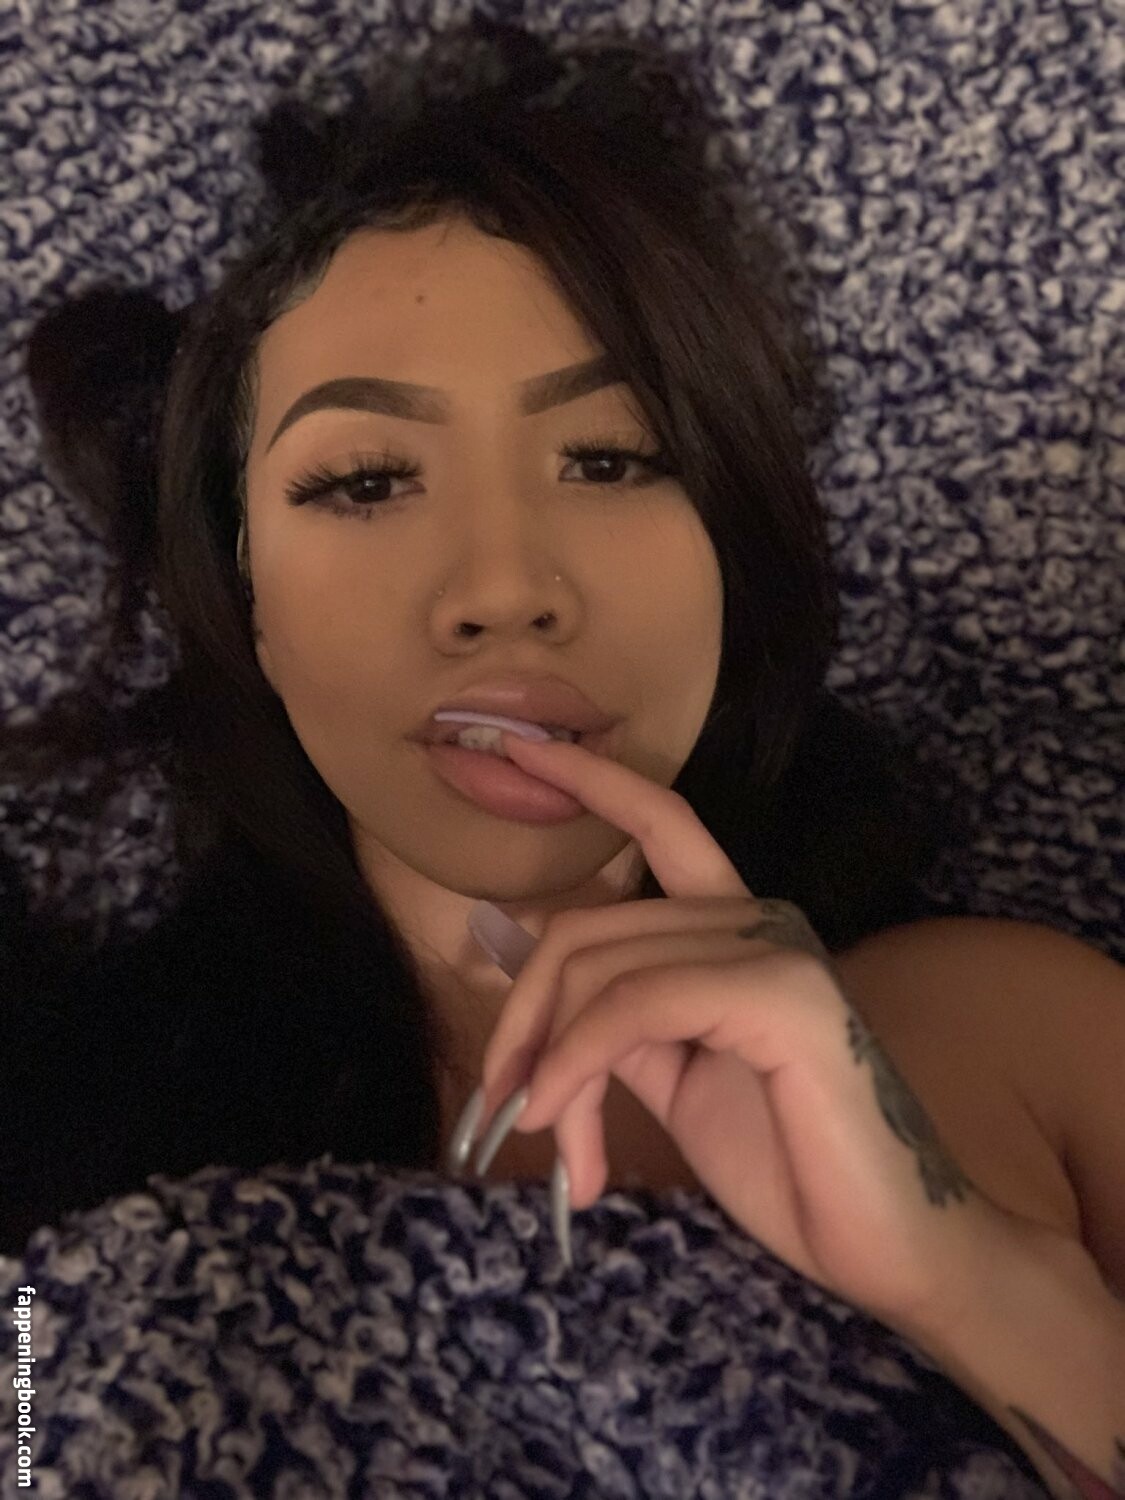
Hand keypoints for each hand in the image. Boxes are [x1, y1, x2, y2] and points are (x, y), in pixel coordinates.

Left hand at [466, 729, 1009, 1331]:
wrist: (886, 1244)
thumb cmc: (787, 1163)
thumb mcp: (674, 1076)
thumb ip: (615, 1016)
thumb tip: (528, 967)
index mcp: (738, 927)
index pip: (663, 823)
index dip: (594, 780)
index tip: (519, 748)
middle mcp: (759, 916)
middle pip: (590, 929)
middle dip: (527, 1023)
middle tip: (504, 1110)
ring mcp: (775, 947)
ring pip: (601, 972)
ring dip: (552, 1066)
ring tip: (553, 1146)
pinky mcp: (781, 992)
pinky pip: (636, 1005)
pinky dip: (577, 1061)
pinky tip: (556, 1122)